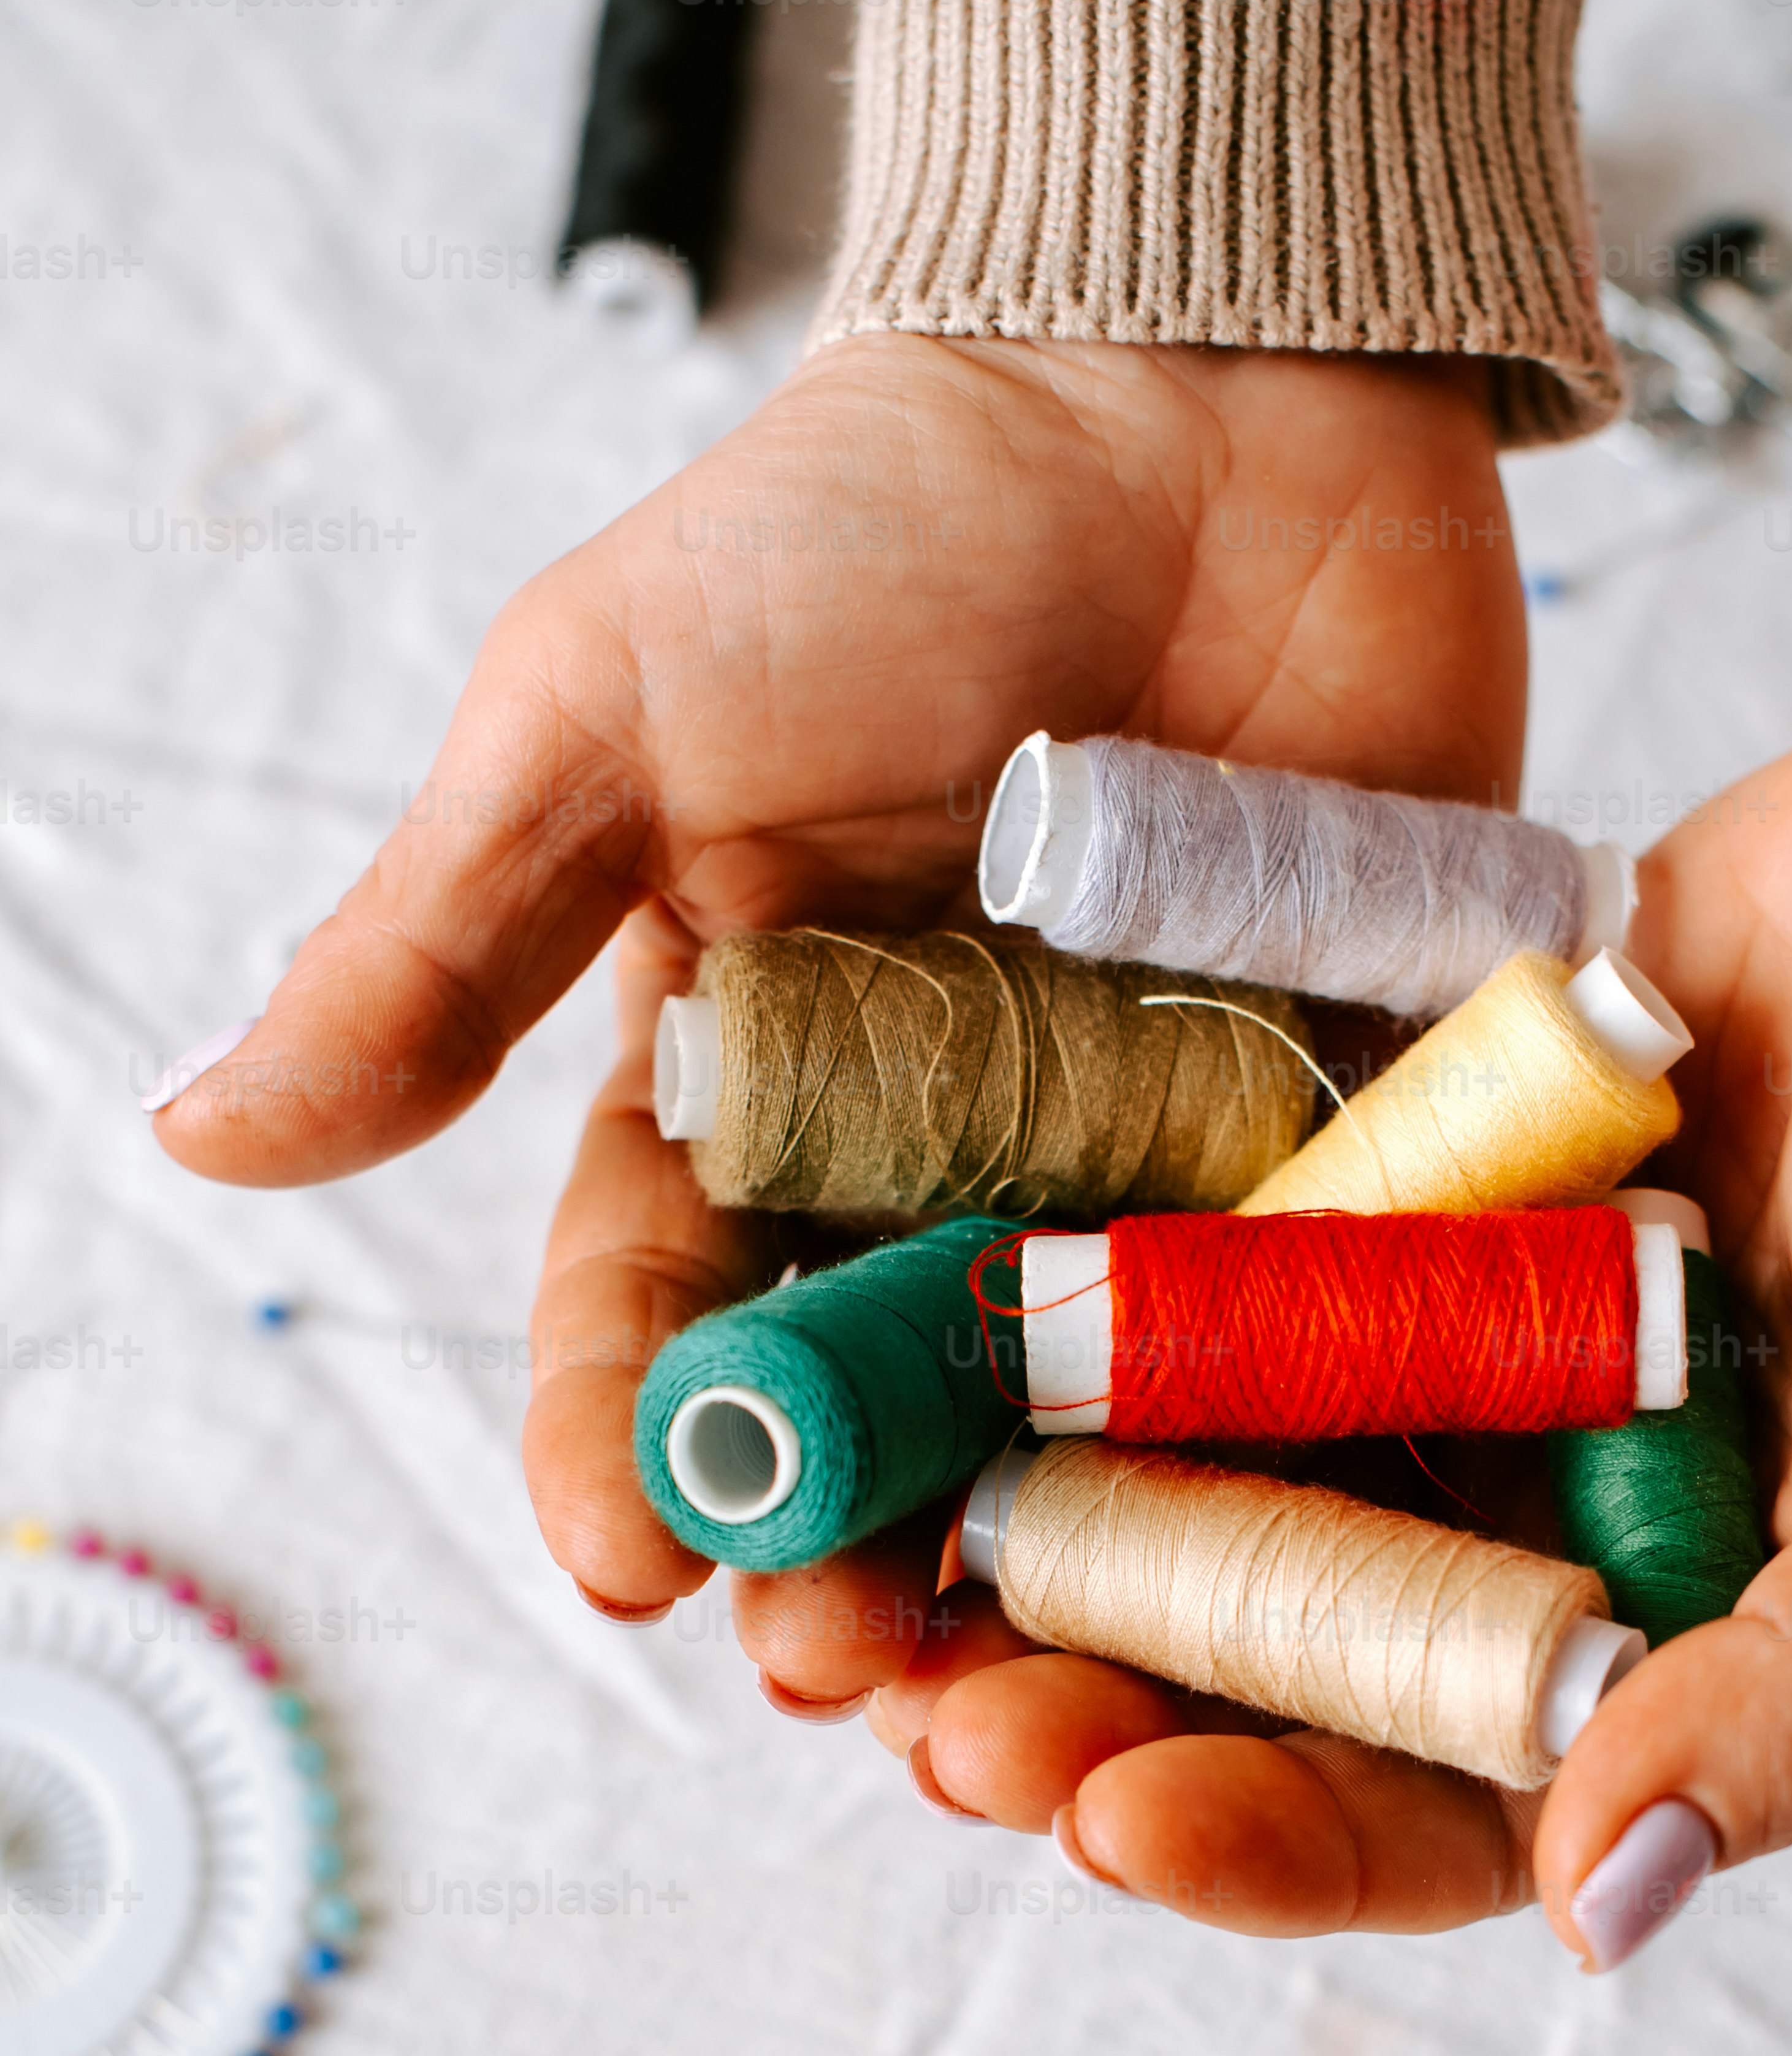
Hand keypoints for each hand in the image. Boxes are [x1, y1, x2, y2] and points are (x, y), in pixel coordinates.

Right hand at [148, 331, 1526, 1649]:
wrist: (1196, 373)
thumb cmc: (878, 523)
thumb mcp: (608, 718)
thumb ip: (439, 948)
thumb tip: (201, 1132)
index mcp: (745, 1084)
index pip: (666, 1308)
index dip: (634, 1443)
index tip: (626, 1562)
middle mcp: (933, 1157)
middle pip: (876, 1408)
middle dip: (849, 1548)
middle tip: (848, 1666)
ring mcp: (1131, 1156)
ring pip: (1082, 1412)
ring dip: (1052, 1557)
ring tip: (1037, 1682)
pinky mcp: (1326, 1127)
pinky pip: (1302, 1316)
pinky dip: (1285, 1433)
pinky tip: (1263, 1550)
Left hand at [902, 632, 1791, 1950]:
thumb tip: (1601, 1910)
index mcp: (1642, 1643)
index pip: (1418, 1803)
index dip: (1258, 1834)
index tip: (1113, 1824)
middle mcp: (1509, 1515)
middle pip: (1256, 1660)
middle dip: (1083, 1702)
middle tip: (918, 1714)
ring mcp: (1430, 1348)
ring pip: (1186, 1474)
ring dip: (1027, 1523)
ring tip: (866, 1549)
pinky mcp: (1375, 1180)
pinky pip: (1199, 1258)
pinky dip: (1074, 1294)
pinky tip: (934, 1314)